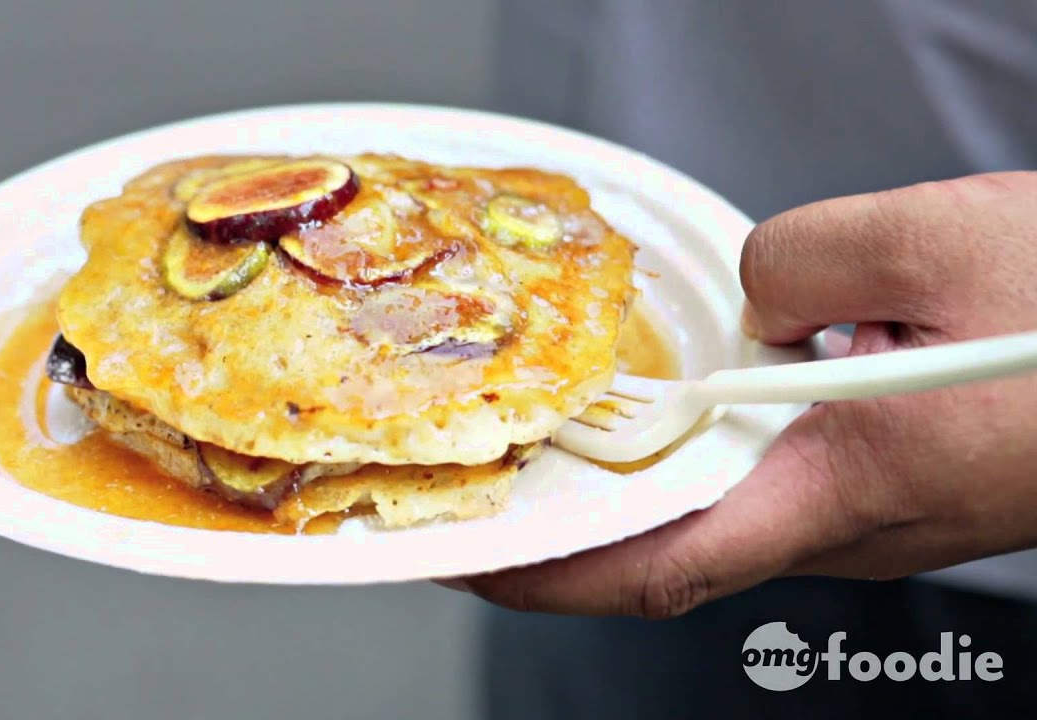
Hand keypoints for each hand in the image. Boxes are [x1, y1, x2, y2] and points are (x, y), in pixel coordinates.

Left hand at [443, 172, 1036, 615]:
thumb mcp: (936, 242)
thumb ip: (801, 262)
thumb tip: (753, 300)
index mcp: (847, 488)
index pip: (657, 567)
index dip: (549, 571)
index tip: (470, 551)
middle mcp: (856, 526)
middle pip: (678, 537)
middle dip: (580, 509)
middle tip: (501, 458)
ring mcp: (885, 515)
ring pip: (734, 502)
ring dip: (652, 470)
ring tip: (578, 418)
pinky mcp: (909, 487)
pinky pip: (788, 473)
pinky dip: (723, 443)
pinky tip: (707, 385)